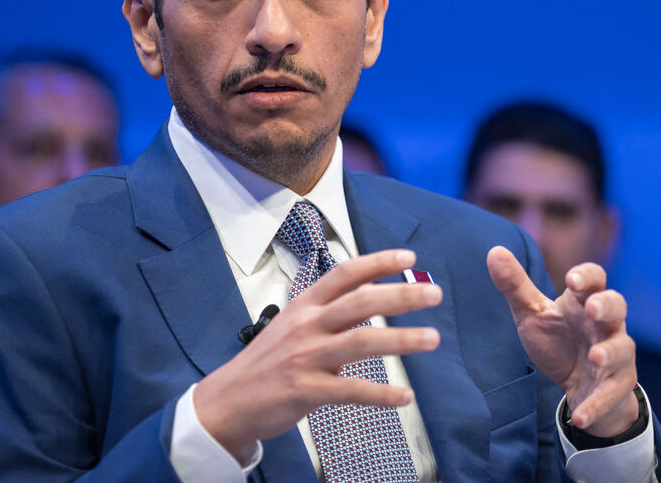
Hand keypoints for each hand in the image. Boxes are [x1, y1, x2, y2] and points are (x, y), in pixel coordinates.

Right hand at [193, 249, 442, 453]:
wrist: (226, 402)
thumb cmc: (266, 363)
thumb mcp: (292, 326)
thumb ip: (328, 314)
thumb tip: (370, 302)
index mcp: (304, 305)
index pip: (345, 274)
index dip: (378, 263)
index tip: (409, 258)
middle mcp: (307, 326)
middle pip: (360, 302)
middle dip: (401, 295)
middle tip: (434, 294)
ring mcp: (306, 357)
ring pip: (362, 342)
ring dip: (402, 340)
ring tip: (432, 339)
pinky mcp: (305, 391)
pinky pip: (352, 390)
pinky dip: (382, 394)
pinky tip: (405, 396)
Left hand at [487, 246, 638, 436]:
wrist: (579, 387)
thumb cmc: (559, 342)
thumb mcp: (533, 315)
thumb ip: (515, 286)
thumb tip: (494, 250)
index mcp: (585, 303)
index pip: (594, 280)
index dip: (586, 277)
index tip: (571, 280)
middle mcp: (605, 325)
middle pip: (617, 306)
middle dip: (607, 305)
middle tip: (592, 308)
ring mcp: (615, 356)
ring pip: (623, 348)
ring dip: (610, 352)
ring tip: (594, 358)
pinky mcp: (616, 386)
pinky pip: (611, 394)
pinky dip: (596, 404)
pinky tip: (580, 416)